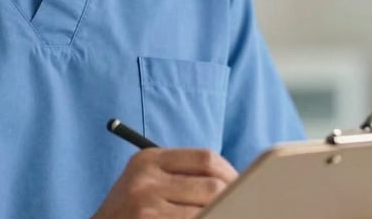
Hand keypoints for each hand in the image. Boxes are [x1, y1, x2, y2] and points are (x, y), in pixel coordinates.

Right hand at [93, 148, 237, 218]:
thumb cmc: (128, 215)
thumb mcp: (145, 185)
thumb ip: (180, 177)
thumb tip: (235, 181)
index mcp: (148, 160)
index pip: (206, 158)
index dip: (230, 173)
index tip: (242, 187)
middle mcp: (145, 178)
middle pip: (212, 184)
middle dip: (233, 198)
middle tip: (240, 207)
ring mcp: (146, 205)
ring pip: (208, 208)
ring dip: (223, 213)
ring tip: (229, 213)